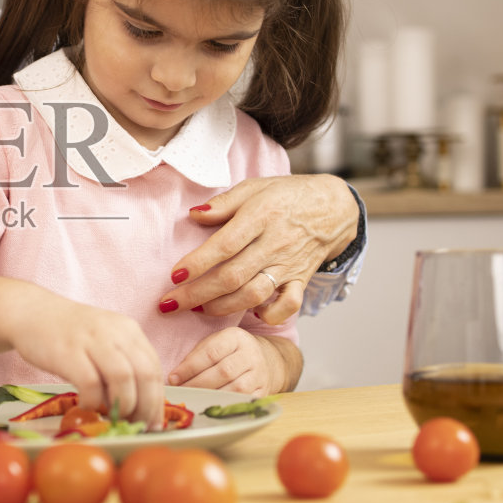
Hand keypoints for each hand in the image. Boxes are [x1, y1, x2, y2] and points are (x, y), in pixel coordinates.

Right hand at [9, 295, 164, 427]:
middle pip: (145, 374)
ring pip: (123, 378)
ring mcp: (91, 340)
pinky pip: (90, 383)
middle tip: (137, 426)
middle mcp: (115, 332)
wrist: (30, 312)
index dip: (157, 400)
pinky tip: (86, 406)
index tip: (152, 422)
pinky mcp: (67, 352)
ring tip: (113, 418)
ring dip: (123, 405)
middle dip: (146, 407)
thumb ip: (123, 364)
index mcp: (128, 330)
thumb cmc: (69, 334)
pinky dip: (93, 401)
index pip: (155, 368)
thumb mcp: (104, 341)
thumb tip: (141, 406)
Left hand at [161, 175, 356, 324]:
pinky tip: (249, 314)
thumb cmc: (286, 195)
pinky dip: (269, 315)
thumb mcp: (254, 187)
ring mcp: (289, 264)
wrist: (332, 207)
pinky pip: (289, 305)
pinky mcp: (301, 279)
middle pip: (233, 276)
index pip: (225, 244)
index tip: (174, 275)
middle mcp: (274, 243)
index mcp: (260, 216)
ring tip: (198, 309)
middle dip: (198, 294)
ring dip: (223, 307)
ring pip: (254, 294)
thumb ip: (223, 203)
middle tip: (170, 304)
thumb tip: (193, 215)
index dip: (198, 262)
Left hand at [169, 328, 297, 395]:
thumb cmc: (229, 352)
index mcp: (236, 337)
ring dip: (209, 396)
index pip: (211, 352)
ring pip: (234, 389)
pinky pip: (242, 402)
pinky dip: (224, 405)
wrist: (264, 360)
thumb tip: (174, 377)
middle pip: (223, 372)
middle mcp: (251, 354)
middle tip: (181, 391)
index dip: (190, 367)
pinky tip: (209, 407)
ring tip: (192, 399)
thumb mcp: (214, 343)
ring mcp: (260, 374)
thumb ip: (196, 355)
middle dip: (197, 384)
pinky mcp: (263, 392)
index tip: (173, 378)